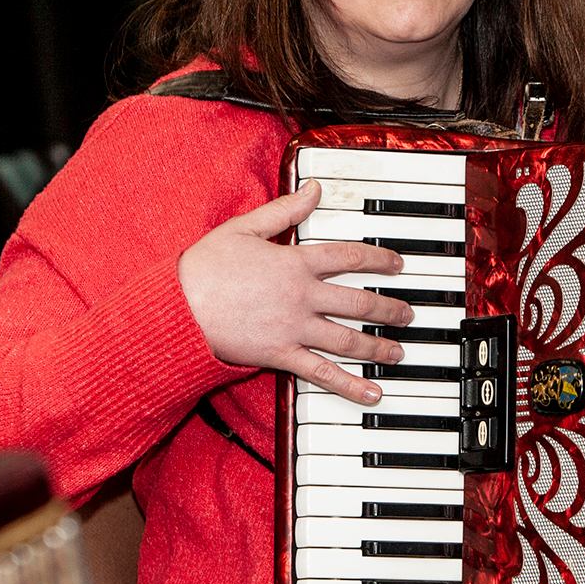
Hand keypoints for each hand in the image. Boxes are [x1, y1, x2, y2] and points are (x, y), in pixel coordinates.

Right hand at [178, 179, 412, 402]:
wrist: (176, 308)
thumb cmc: (204, 267)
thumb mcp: (244, 227)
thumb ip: (284, 210)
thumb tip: (315, 189)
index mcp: (295, 262)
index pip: (350, 257)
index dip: (380, 259)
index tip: (398, 265)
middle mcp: (303, 296)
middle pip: (359, 301)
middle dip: (389, 308)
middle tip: (408, 314)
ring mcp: (295, 328)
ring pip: (349, 339)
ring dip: (379, 346)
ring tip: (399, 351)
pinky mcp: (282, 356)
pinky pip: (323, 374)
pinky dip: (351, 386)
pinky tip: (373, 394)